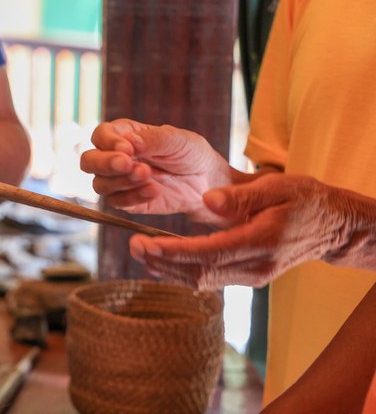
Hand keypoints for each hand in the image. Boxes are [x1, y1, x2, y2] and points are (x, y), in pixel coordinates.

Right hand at [80, 119, 231, 224]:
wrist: (207, 181)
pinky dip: (133, 197)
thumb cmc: (190, 153)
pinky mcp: (127, 202)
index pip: (100, 135)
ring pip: (100, 184)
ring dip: (122, 181)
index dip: (108, 142)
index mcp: (122, 135)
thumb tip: (128, 142)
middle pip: (89, 161)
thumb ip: (152, 139)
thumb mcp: (176, 139)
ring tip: (148, 176)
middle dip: (105, 163)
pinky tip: (153, 191)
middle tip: (127, 163)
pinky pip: (117, 203)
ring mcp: (118, 181)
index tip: (128, 149)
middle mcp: (114, 157)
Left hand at [129, 174, 375, 289]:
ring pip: (202, 280)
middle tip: (133, 245)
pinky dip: (184, 270)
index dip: (173, 251)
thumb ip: (241, 196)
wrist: (333, 225)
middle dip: (163, 261)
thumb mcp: (277, 187)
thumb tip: (207, 199)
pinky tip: (164, 257)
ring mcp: (253, 276)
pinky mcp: (249, 276)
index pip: (208, 253)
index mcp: (261, 242)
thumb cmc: (304, 199)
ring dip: (169, 269)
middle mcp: (256, 266)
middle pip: (200, 272)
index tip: (145, 243)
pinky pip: (211, 278)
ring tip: (140, 251)